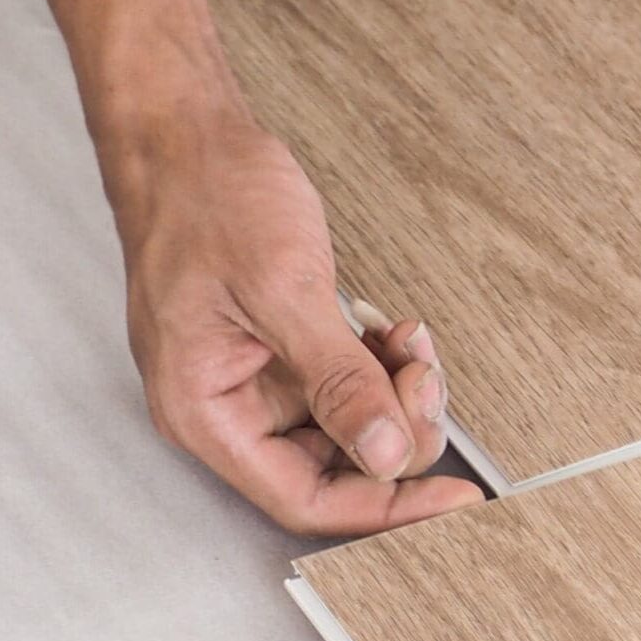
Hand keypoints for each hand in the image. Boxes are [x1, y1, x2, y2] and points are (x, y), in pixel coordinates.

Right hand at [106, 105, 479, 533]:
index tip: (453, 497)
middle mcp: (224, 406)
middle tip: (426, 379)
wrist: (187, 133)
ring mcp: (253, 378)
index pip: (306, 498)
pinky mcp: (279, 348)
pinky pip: (345, 382)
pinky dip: (381, 364)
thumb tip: (385, 452)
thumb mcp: (281, 288)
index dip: (386, 507)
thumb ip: (338, 379)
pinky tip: (395, 332)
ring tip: (412, 346)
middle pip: (335, 468)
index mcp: (203, 410)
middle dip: (397, 432)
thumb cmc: (206, 196)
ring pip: (348, 425)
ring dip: (395, 393)